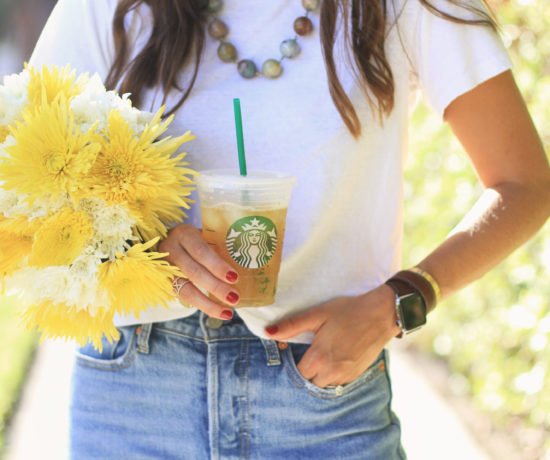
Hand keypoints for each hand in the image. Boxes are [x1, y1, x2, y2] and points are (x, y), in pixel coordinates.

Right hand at [158, 224, 239, 319]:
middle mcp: (171, 250)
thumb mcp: (206, 236)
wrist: (171, 242)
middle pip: (194, 272)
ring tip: (228, 312)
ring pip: (185, 290)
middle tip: (235, 298)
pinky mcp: (165, 283)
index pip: (201, 251)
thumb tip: (248, 261)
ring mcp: (165, 268)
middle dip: (216, 287)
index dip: (217, 266)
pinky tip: (218, 312)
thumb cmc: (197, 239)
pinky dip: (202, 306)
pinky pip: (183, 298)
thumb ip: (220, 246)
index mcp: (184, 234)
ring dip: (208, 303)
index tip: (235, 277)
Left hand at [265, 284, 400, 387]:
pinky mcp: (357, 374)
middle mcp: (332, 371)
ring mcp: (347, 375)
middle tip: (308, 353)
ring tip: (321, 355)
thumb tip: (268, 333)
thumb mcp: (318, 314)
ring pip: (324, 384)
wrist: (382, 314)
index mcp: (320, 357)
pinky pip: (338, 382)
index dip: (293, 363)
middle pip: (310, 382)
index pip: (298, 373)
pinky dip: (333, 374)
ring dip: (319, 374)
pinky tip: (335, 357)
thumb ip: (292, 325)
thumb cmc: (349, 311)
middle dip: (306, 371)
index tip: (294, 351)